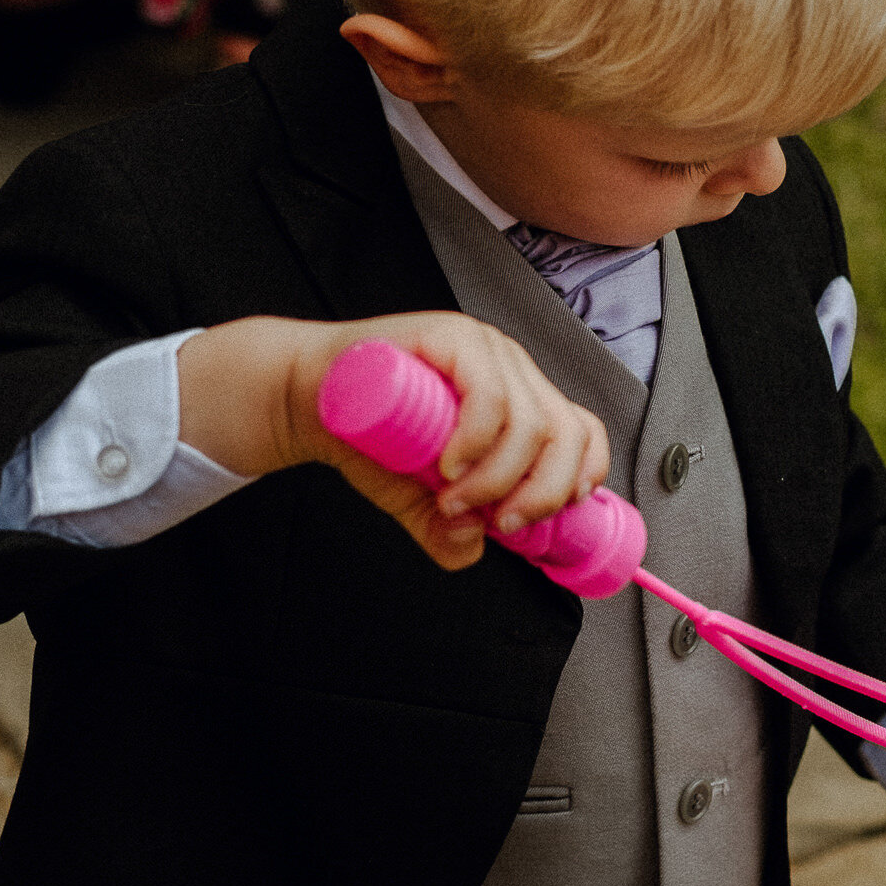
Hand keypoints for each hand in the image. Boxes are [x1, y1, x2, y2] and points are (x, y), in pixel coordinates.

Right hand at [177, 312, 610, 570]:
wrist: (304, 398)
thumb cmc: (365, 437)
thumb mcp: (415, 497)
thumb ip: (445, 528)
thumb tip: (472, 548)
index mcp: (516, 397)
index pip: (579, 431)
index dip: (581, 477)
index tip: (548, 516)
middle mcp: (508, 369)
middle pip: (565, 432)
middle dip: (542, 493)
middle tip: (501, 522)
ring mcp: (482, 350)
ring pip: (531, 421)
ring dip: (500, 478)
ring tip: (455, 500)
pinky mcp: (449, 338)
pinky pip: (489, 395)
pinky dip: (478, 442)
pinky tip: (448, 467)